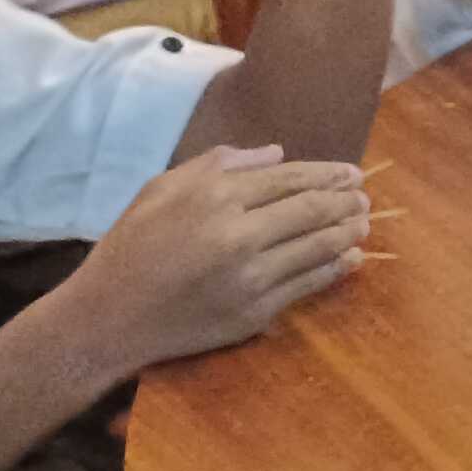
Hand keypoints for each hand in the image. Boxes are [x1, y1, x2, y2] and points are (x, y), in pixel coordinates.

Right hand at [62, 148, 371, 375]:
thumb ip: (220, 164)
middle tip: (365, 196)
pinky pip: (308, 285)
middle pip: (313, 210)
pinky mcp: (254, 313)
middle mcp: (237, 235)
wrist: (106, 318)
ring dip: (349, 231)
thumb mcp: (162, 188)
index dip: (328, 174)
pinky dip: (336, 267)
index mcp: (215, 198)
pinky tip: (350, 256)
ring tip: (364, 221)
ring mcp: (249, 277)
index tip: (352, 173)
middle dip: (347, 201)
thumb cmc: (132, 246)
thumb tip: (277, 153)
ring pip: (319, 247)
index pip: (290, 179)